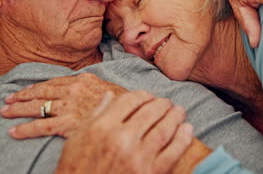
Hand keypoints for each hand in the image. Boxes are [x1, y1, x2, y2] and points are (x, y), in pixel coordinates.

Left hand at [0, 72, 126, 138]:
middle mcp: (73, 90)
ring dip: (18, 109)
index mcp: (83, 79)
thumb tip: (88, 85)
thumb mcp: (109, 88)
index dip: (37, 87)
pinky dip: (25, 129)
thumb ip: (94, 87)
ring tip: (5, 112)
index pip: (53, 82)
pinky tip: (13, 132)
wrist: (132, 113)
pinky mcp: (67, 123)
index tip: (26, 90)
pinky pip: (41, 126)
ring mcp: (69, 106)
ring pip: (37, 107)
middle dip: (22, 96)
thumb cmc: (124, 103)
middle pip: (42, 92)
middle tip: (7, 99)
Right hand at [55, 91, 193, 173]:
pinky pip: (173, 152)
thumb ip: (96, 115)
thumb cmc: (76, 169)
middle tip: (167, 103)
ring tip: (179, 112)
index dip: (142, 95)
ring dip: (175, 117)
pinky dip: (183, 138)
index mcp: (102, 127)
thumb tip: (110, 95)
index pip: (130, 100)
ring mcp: (138, 158)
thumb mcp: (77, 139)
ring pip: (165, 128)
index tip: (147, 97)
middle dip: (162, 104)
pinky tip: (187, 129)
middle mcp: (122, 139)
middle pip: (150, 111)